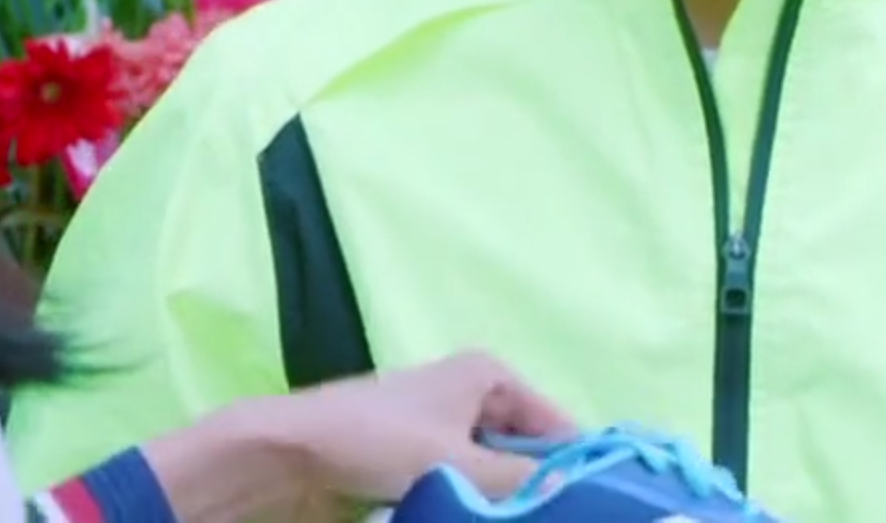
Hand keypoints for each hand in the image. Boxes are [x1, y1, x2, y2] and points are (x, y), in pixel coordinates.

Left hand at [167, 351, 575, 521]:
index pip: (560, 427)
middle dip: (541, 490)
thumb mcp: (458, 463)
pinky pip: (465, 490)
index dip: (581, 468)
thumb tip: (579, 496)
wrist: (284, 457)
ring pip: (497, 477)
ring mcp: (444, 433)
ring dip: (505, 505)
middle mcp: (472, 398)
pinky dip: (475, 510)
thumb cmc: (375, 442)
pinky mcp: (417, 465)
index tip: (601, 507)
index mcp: (490, 376)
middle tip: (561, 518)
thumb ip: (521, 482)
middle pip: (530, 454)